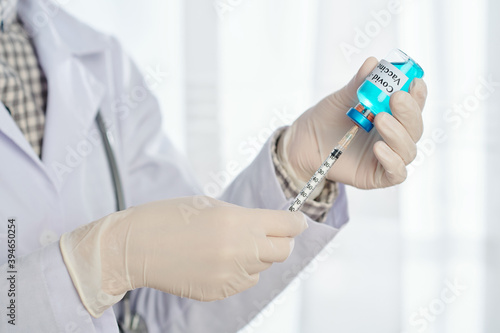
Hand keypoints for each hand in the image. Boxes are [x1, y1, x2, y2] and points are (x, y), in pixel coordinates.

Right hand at [60, 196, 307, 316]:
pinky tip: (217, 261)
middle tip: (270, 234)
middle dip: (282, 241)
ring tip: (229, 246)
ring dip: (257, 257)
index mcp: (239, 222)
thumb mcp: (212, 206)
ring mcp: (231, 275)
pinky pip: (244, 282)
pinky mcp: (220, 293)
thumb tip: (269, 227)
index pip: (289, 226)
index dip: (296, 223)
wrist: (136, 246)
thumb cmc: (170, 217)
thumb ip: (245, 218)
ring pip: (263, 268)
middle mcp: (241, 251)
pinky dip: (240, 271)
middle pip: (284, 251)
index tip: (298, 222)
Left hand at [279, 57, 427, 188]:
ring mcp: (388, 157)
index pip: (414, 105)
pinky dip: (392, 160)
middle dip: (409, 112)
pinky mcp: (379, 176)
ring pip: (408, 149)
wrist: (304, 142)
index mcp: (392, 115)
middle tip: (396, 98)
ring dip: (398, 134)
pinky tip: (378, 147)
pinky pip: (396, 172)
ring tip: (379, 119)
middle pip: (415, 127)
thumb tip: (372, 63)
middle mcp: (395, 136)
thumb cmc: (326, 119)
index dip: (418, 94)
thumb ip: (358, 84)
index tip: (414, 81)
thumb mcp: (341, 99)